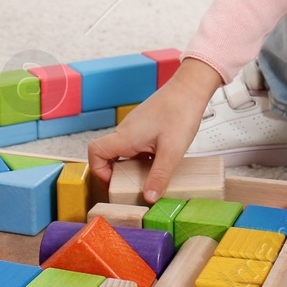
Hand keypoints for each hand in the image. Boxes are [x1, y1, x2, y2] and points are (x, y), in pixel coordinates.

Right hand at [88, 57, 221, 200]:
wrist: (191, 88)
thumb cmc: (181, 112)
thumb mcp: (172, 151)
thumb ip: (159, 175)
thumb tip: (149, 199)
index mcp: (125, 136)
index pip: (95, 152)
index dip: (98, 171)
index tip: (115, 183)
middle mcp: (126, 131)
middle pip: (109, 155)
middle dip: (118, 174)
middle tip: (135, 186)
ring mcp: (135, 127)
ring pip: (124, 151)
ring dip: (133, 165)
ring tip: (151, 175)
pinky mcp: (145, 125)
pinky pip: (136, 144)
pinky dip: (143, 156)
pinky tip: (161, 159)